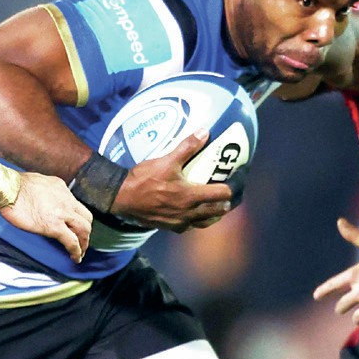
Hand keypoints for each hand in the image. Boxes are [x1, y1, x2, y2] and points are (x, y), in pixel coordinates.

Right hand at [2, 171, 93, 261]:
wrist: (7, 189)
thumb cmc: (14, 186)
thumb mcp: (37, 182)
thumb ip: (46, 193)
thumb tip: (43, 201)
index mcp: (61, 188)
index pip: (76, 205)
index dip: (77, 218)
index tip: (74, 226)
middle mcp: (66, 199)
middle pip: (86, 218)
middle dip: (85, 231)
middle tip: (81, 241)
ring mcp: (62, 213)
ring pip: (84, 229)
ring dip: (84, 242)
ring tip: (80, 252)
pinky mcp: (54, 226)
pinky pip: (71, 241)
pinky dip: (76, 251)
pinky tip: (75, 257)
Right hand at [111, 132, 232, 230]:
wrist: (122, 198)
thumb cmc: (144, 179)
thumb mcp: (166, 160)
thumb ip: (187, 147)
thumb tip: (205, 131)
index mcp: (191, 196)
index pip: (221, 195)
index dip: (231, 188)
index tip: (236, 182)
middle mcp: (189, 213)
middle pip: (217, 212)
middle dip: (226, 204)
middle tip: (230, 195)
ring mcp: (180, 222)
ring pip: (205, 222)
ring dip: (214, 215)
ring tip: (217, 207)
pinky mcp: (170, 227)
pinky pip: (190, 227)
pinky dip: (197, 221)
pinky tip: (195, 214)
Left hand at [313, 217, 358, 329]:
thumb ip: (355, 235)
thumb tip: (339, 221)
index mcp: (355, 275)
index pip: (333, 285)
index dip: (324, 291)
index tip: (316, 296)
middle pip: (342, 306)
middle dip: (342, 307)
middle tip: (343, 308)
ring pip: (356, 319)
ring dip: (357, 317)